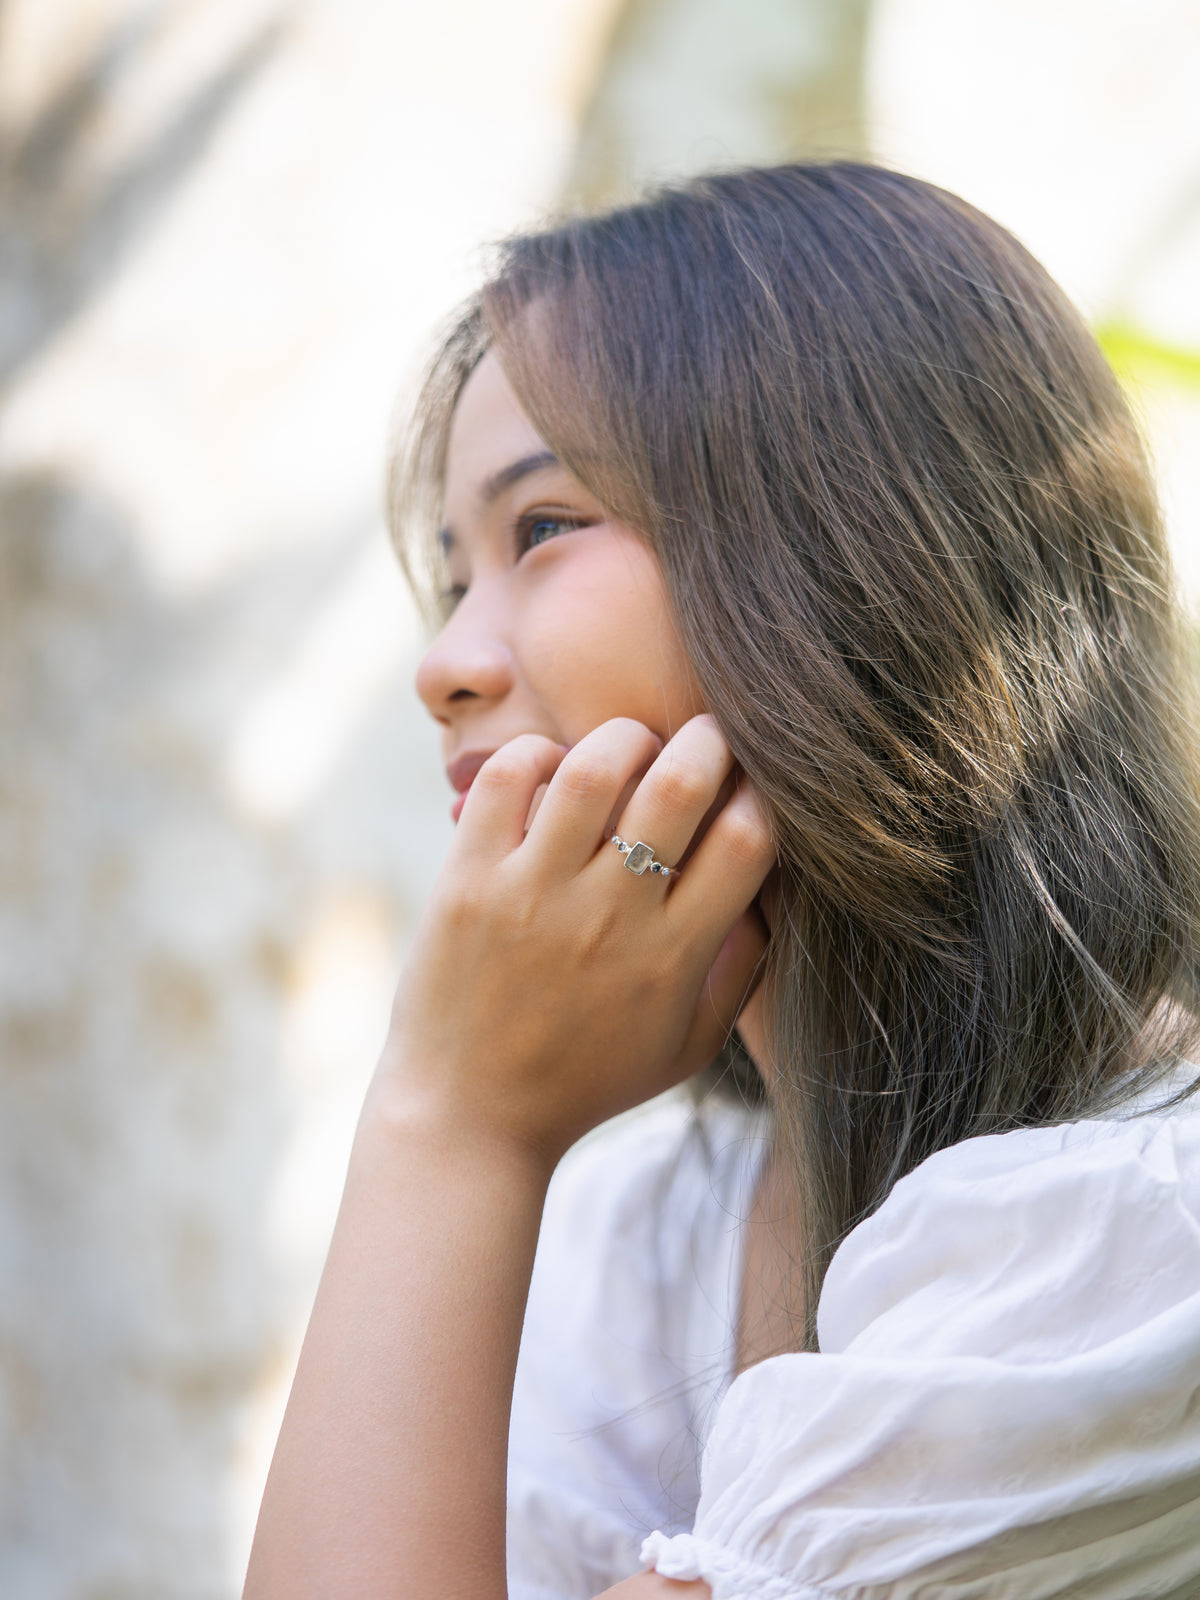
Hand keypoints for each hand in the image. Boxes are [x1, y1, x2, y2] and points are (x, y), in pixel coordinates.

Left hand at [375, 714, 775, 1168]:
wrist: (470, 1120)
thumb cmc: (587, 1081)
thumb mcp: (688, 1047)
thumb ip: (741, 971)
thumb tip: (772, 889)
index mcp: (674, 957)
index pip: (748, 839)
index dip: (762, 793)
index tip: (749, 788)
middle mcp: (610, 919)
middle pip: (681, 783)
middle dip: (708, 739)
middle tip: (703, 737)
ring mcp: (534, 896)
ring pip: (593, 767)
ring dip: (624, 737)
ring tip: (629, 748)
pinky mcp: (468, 884)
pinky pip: (506, 779)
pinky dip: (537, 754)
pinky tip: (552, 770)